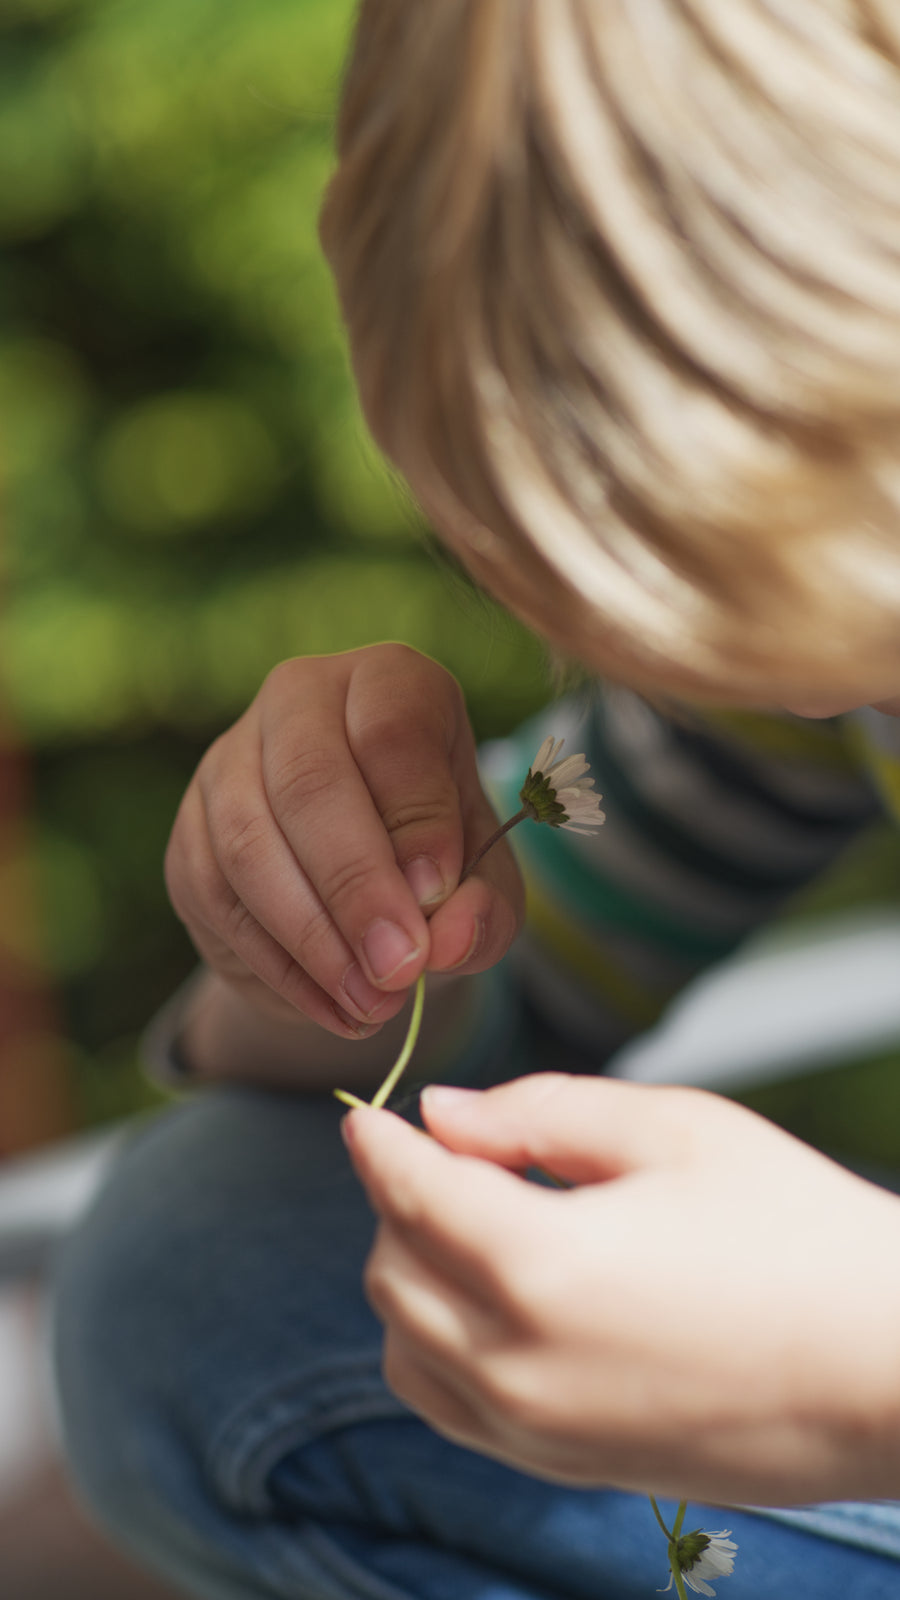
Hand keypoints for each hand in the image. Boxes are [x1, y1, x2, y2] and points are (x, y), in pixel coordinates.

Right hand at [164, 645, 522, 1037]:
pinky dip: (279, 966)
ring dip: (313, 938)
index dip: (416, 816)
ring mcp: (229, 760)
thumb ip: (483, 905)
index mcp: (387, 682)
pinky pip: (217, 898)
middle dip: (356, 887)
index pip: (391, 729)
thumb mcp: (484, 879)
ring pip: (249, 844)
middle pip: (309, 783)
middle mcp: (298, 699)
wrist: (362, 880)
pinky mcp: (189, 830)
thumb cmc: (436, 857)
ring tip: (372, 1002)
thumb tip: (446, 939)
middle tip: (399, 967)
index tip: (439, 895)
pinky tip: (334, 1007)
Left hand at [346, 1073, 899, 1506]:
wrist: (892, 1369)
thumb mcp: (676, 1130)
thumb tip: (443, 1113)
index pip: (410, 1193)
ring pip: (405, 1348)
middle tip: (451, 1156)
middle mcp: (520, 1365)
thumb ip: (539, 1111)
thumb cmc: (798, 1235)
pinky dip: (439, 1347)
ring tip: (476, 1228)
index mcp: (542, 1267)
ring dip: (410, 1278)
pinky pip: (452, 1406)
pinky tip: (494, 1303)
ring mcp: (540, 1431)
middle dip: (399, 1203)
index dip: (379, 1143)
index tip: (368, 1117)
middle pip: (390, 1271)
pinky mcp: (568, 1465)